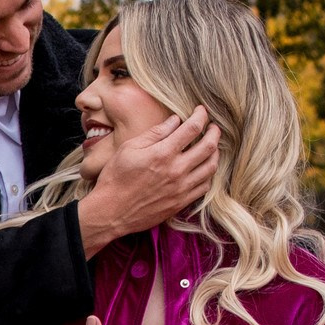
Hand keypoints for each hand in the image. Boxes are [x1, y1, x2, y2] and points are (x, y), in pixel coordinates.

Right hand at [79, 106, 220, 256]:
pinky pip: (205, 186)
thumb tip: (175, 121)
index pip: (193, 127)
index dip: (201, 115)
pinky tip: (202, 169)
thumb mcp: (128, 148)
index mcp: (163, 153)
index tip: (201, 111)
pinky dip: (208, 174)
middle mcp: (176, 170)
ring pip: (211, 166)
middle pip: (209, 146)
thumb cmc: (115, 179)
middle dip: (214, 132)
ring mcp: (181, 188)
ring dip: (215, 153)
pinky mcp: (180, 202)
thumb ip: (154, 133)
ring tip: (210, 147)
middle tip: (212, 127)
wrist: (109, 213)